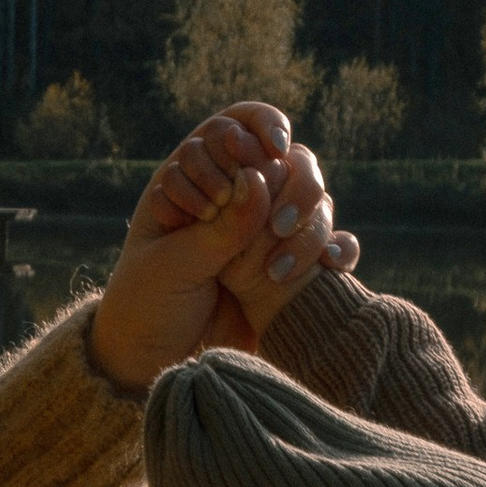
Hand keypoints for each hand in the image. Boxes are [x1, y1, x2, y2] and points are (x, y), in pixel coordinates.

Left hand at [87, 104, 359, 391]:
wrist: (153, 362)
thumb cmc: (147, 305)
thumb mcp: (175, 264)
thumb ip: (219, 227)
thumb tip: (259, 179)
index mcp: (200, 177)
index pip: (243, 124)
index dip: (264, 125)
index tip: (272, 149)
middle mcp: (241, 197)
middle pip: (294, 161)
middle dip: (296, 186)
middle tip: (276, 228)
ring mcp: (269, 231)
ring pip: (318, 203)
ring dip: (311, 227)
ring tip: (277, 273)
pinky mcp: (292, 267)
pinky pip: (332, 247)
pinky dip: (338, 252)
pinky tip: (331, 267)